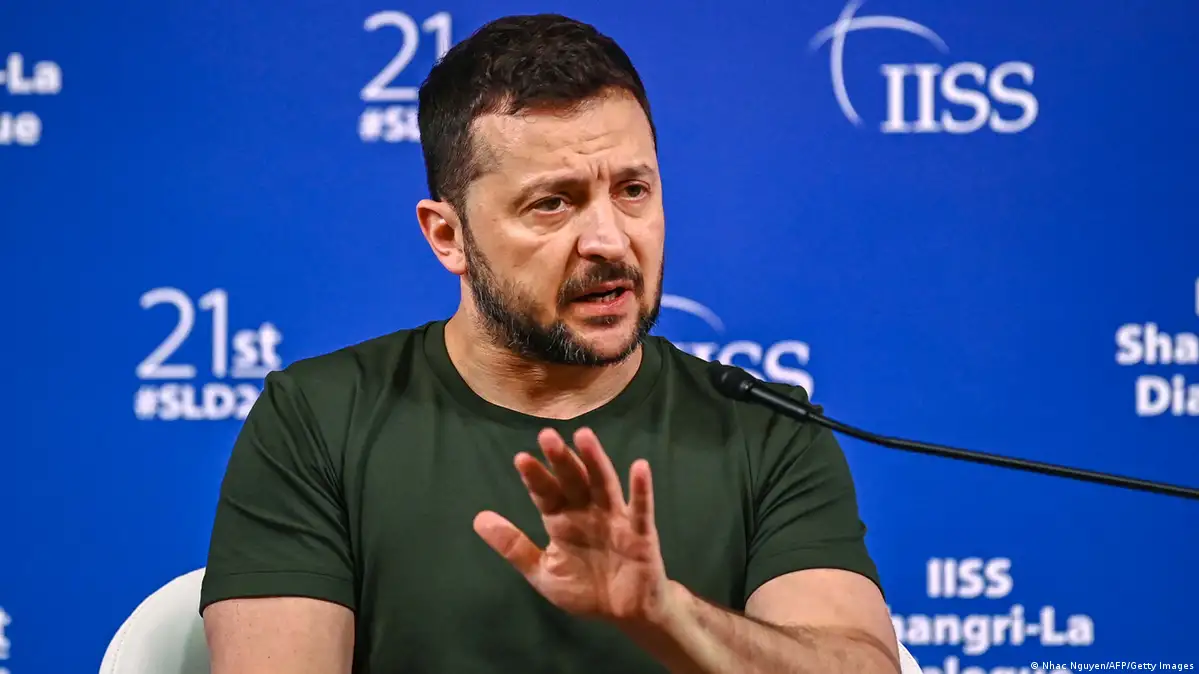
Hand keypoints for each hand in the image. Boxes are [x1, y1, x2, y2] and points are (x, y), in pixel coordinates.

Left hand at [473, 427, 668, 624]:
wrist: (626, 615)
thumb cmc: (585, 589)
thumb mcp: (543, 572)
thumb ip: (514, 546)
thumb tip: (478, 518)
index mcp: (562, 519)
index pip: (546, 493)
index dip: (535, 476)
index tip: (521, 459)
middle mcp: (588, 511)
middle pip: (573, 480)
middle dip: (560, 459)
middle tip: (547, 435)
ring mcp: (615, 519)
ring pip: (604, 484)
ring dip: (595, 460)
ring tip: (584, 437)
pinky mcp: (641, 534)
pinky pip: (641, 510)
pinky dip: (641, 489)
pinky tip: (640, 467)